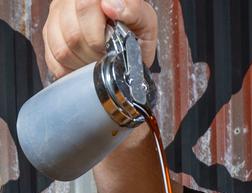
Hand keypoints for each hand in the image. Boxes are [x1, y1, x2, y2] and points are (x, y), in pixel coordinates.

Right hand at [43, 0, 157, 78]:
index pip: (85, 7)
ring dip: (83, 62)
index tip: (111, 46)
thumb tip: (110, 5)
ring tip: (97, 59)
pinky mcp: (48, 34)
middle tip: (106, 55)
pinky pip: (52, 59)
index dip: (99, 35)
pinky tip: (84, 63)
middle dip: (94, 53)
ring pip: (61, 48)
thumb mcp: (145, 21)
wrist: (127, 37)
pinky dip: (70, 69)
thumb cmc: (135, 30)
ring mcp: (56, 16)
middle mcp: (69, 1)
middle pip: (72, 34)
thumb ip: (133, 10)